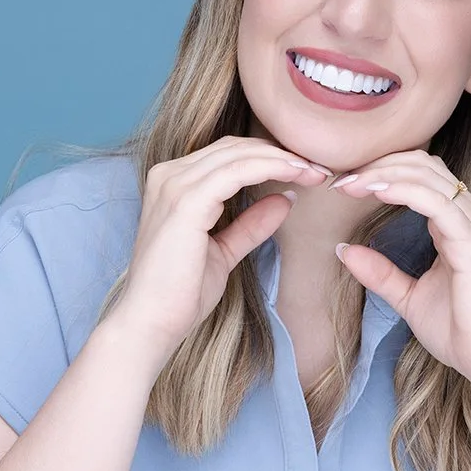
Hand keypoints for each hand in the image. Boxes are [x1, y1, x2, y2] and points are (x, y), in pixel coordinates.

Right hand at [116, 136, 330, 367]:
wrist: (151, 323)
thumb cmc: (179, 295)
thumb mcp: (223, 252)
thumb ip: (250, 225)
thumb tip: (284, 199)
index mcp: (172, 184)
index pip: (227, 155)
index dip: (270, 157)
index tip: (307, 169)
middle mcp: (169, 175)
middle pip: (234, 147)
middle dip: (281, 152)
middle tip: (319, 166)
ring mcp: (174, 185)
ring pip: (238, 154)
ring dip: (282, 159)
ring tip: (315, 170)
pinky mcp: (186, 201)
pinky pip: (237, 171)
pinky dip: (270, 168)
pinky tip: (296, 175)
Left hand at [331, 151, 470, 402]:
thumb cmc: (460, 330)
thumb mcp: (408, 297)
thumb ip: (380, 273)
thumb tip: (345, 251)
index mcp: (455, 223)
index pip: (419, 175)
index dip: (381, 171)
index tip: (344, 185)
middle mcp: (467, 216)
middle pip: (420, 164)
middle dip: (377, 164)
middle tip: (341, 179)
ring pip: (426, 175)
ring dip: (384, 173)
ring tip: (351, 184)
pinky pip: (435, 202)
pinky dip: (403, 190)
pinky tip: (375, 192)